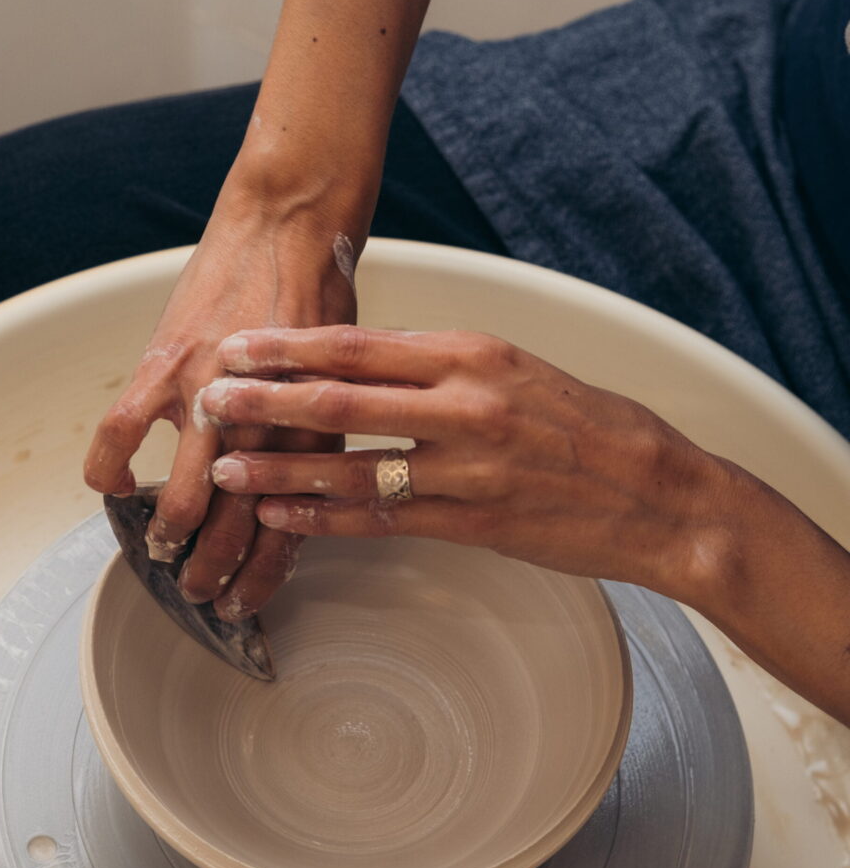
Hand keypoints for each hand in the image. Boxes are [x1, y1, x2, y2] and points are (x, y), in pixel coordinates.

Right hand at [82, 186, 353, 619]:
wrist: (292, 226)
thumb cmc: (320, 301)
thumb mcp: (338, 384)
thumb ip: (312, 437)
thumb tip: (288, 492)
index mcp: (311, 435)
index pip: (286, 528)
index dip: (262, 575)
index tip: (244, 604)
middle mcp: (265, 426)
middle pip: (235, 526)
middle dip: (212, 573)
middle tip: (198, 593)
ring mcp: (209, 398)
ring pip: (185, 497)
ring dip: (168, 536)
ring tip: (160, 550)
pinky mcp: (165, 366)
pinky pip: (119, 436)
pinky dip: (110, 468)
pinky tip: (115, 484)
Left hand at [200, 325, 727, 599]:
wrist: (658, 494)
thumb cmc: (587, 426)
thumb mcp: (516, 369)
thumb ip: (441, 365)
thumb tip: (370, 361)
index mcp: (471, 354)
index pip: (359, 345)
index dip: (289, 346)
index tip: (239, 345)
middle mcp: (463, 403)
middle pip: (341, 399)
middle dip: (264, 400)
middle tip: (208, 400)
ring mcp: (466, 466)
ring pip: (352, 466)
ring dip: (281, 468)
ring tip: (226, 470)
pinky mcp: (471, 522)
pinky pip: (382, 519)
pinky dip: (326, 518)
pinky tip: (284, 518)